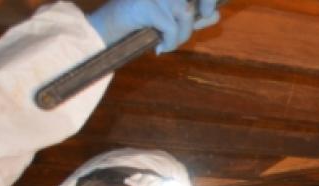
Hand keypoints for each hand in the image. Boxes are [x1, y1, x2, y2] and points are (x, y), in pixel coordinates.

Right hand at [88, 0, 219, 54]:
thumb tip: (214, 14)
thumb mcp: (168, 17)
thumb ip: (191, 14)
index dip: (208, 3)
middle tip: (183, 32)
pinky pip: (171, 28)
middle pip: (194, 2)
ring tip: (168, 43)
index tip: (208, 14)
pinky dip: (171, 42)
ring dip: (182, 35)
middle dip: (199, 18)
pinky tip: (160, 49)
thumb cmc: (137, 23)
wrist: (104, 29)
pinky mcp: (147, 6)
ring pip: (185, 15)